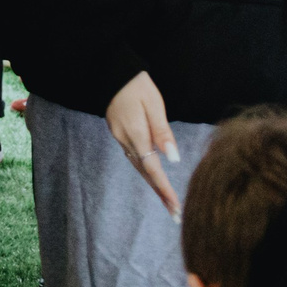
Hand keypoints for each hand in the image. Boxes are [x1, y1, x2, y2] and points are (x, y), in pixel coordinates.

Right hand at [104, 71, 180, 215]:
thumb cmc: (136, 85)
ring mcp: (119, 137)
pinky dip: (146, 171)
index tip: (176, 208)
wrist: (109, 71)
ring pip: (139, 166)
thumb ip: (162, 131)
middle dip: (160, 193)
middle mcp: (125, 140)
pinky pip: (134, 157)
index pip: (153, 169)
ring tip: (168, 201)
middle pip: (145, 172)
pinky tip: (153, 176)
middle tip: (175, 214)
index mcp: (136, 134)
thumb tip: (172, 159)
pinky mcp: (119, 133)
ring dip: (153, 184)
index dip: (165, 189)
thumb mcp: (154, 104)